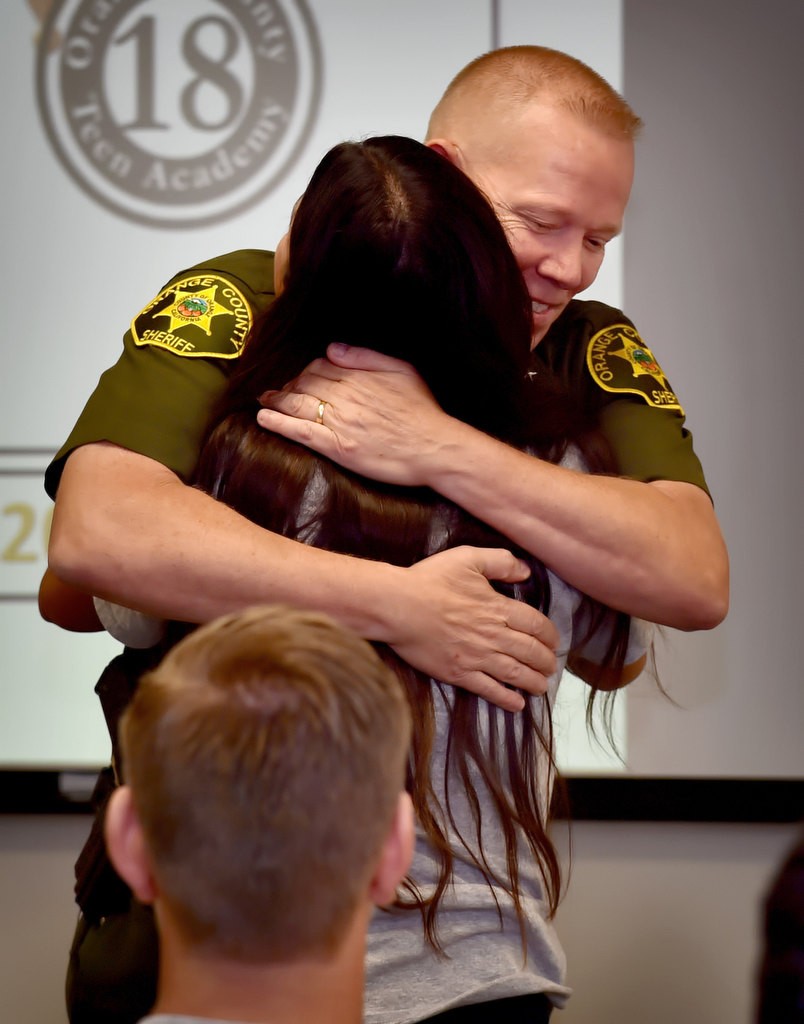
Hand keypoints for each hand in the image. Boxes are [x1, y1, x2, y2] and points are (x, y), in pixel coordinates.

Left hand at [257, 344, 453, 485]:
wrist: (436, 447)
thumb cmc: (423, 411)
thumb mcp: (403, 370)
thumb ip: (366, 356)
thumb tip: (332, 348)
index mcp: (359, 376)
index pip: (320, 366)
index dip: (306, 371)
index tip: (299, 376)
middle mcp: (345, 395)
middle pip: (304, 383)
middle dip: (288, 385)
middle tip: (277, 389)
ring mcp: (339, 422)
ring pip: (297, 404)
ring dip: (276, 400)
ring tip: (264, 399)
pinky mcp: (337, 447)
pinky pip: (301, 432)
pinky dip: (278, 424)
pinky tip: (263, 419)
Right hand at [388, 546, 558, 711]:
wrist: (397, 607)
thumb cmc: (430, 580)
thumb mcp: (467, 558)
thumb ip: (501, 562)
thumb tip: (526, 572)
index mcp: (498, 608)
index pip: (536, 625)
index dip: (550, 635)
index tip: (553, 642)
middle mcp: (493, 635)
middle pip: (531, 652)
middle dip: (546, 662)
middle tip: (551, 667)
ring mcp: (476, 657)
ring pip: (516, 674)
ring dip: (534, 682)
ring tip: (542, 687)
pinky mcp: (459, 673)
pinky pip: (489, 690)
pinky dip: (507, 699)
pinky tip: (517, 704)